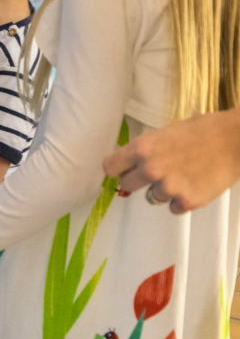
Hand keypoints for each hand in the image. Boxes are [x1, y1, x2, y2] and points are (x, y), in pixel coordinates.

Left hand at [102, 109, 239, 213]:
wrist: (234, 140)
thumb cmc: (202, 131)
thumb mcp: (165, 132)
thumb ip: (145, 148)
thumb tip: (129, 159)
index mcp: (142, 148)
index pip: (110, 166)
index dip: (115, 168)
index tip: (119, 170)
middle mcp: (151, 169)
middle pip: (126, 185)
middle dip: (137, 180)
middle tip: (152, 175)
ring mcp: (168, 187)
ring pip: (152, 197)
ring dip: (162, 190)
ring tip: (182, 176)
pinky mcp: (187, 202)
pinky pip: (173, 207)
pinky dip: (181, 200)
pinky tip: (193, 185)